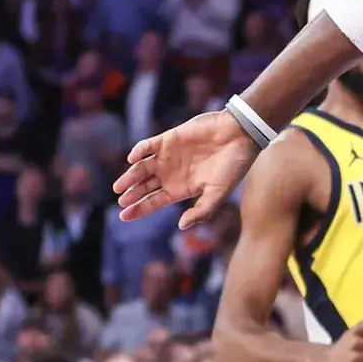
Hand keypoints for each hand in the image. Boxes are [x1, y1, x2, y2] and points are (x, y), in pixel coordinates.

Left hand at [112, 110, 257, 228]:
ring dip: (130, 176)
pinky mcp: (169, 138)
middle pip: (144, 186)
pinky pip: (147, 146)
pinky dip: (138, 151)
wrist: (242, 135)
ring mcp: (168, 156)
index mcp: (181, 188)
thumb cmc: (234, 165)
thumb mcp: (219, 192)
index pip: (154, 201)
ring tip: (120, 186)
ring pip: (141, 168)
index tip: (124, 216)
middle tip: (122, 200)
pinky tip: (133, 159)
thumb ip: (202, 210)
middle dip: (131, 194)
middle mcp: (171, 173)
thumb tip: (182, 226)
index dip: (139, 209)